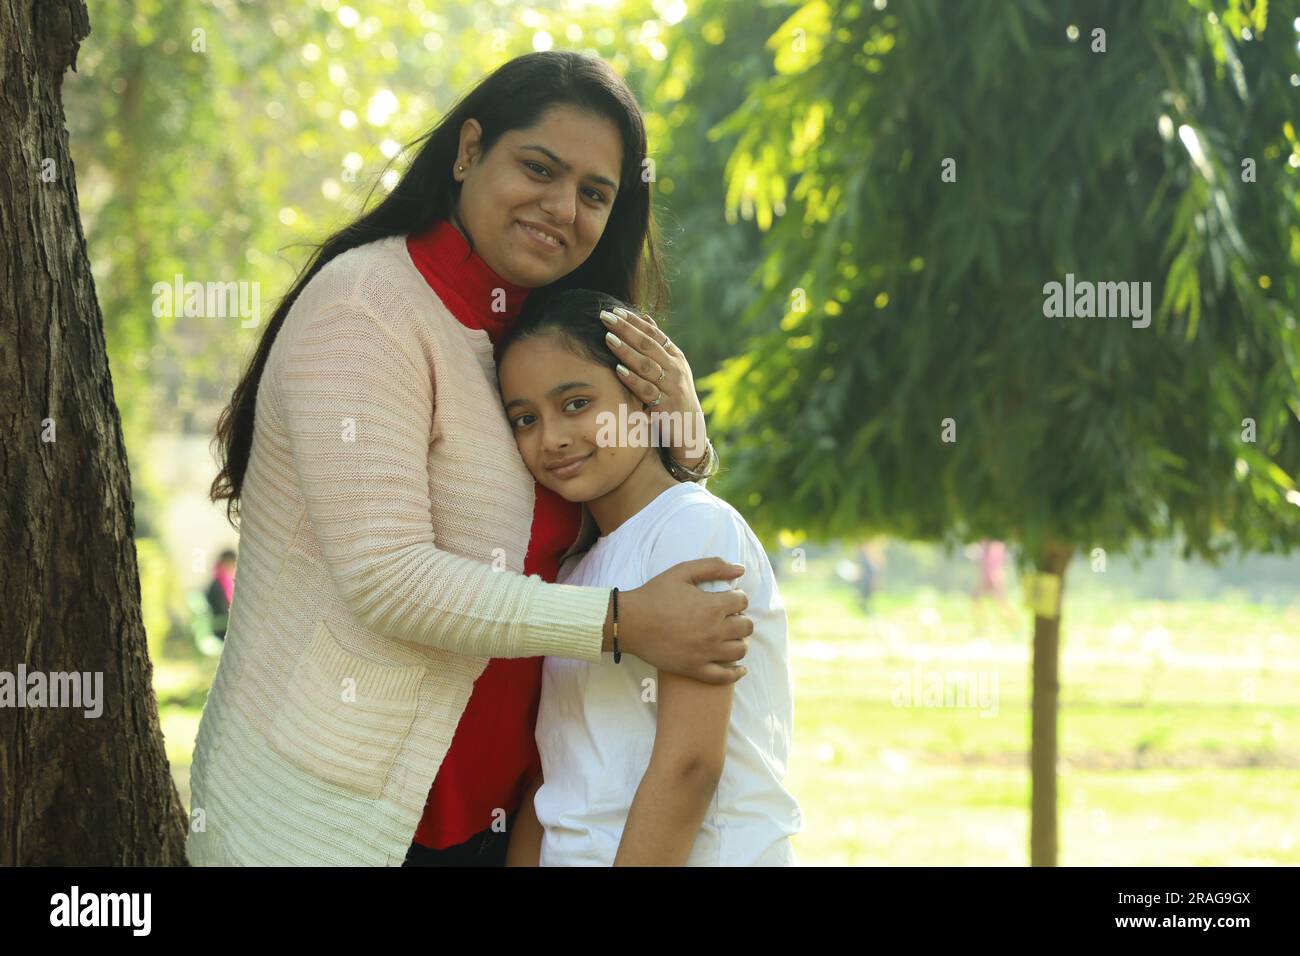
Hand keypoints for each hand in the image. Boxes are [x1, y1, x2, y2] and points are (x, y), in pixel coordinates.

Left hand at [599, 307, 708, 468]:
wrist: (689, 431)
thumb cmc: (673, 396)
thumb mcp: (670, 368)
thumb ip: (657, 344)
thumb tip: (644, 317)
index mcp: (675, 357)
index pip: (653, 334)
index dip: (634, 321)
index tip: (615, 310)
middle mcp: (675, 369)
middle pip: (648, 345)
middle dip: (626, 329)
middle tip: (605, 317)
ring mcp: (671, 387)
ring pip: (646, 365)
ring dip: (626, 351)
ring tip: (608, 338)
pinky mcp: (665, 406)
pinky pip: (646, 390)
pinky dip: (632, 379)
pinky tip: (618, 369)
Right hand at [612, 558, 751, 684]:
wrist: (630, 622)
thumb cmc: (654, 594)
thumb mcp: (682, 571)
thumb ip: (713, 566)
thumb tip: (741, 569)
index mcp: (713, 606)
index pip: (742, 601)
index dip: (736, 597)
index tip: (727, 599)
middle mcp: (714, 631)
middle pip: (746, 626)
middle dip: (740, 619)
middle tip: (728, 617)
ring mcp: (706, 652)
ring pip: (740, 650)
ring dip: (739, 641)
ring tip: (728, 637)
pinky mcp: (695, 669)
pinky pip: (725, 677)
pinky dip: (736, 673)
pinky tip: (739, 669)